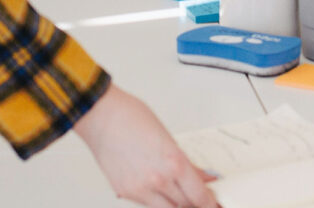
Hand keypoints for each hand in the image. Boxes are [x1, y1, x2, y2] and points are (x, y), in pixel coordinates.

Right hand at [73, 84, 217, 207]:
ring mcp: (141, 189)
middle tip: (198, 196)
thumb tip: (199, 175)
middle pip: (186, 206)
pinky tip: (157, 189)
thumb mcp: (166, 134)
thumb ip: (184, 161)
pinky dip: (156, 200)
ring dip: (177, 204)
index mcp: (173, 161)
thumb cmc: (128, 115)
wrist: (99, 114)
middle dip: (195, 202)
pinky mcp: (126, 192)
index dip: (210, 203)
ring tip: (179, 194)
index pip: (200, 196)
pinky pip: (148, 205)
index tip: (214, 202)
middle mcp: (158, 179)